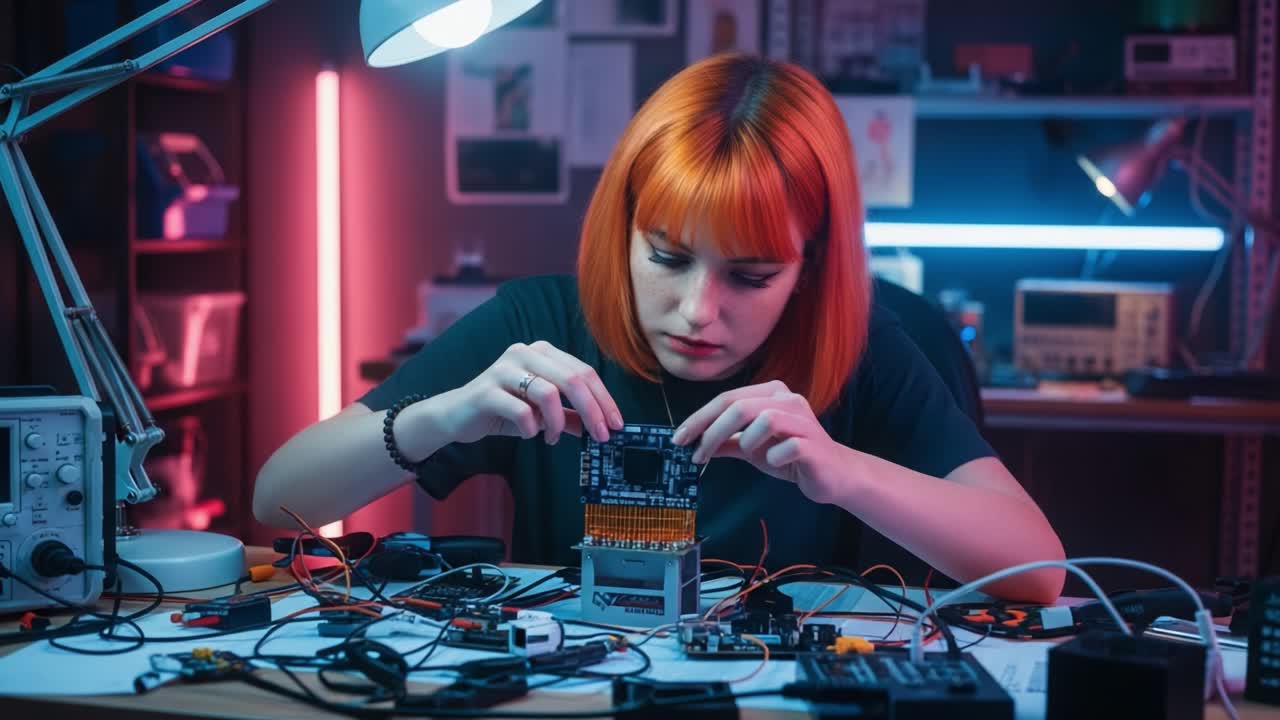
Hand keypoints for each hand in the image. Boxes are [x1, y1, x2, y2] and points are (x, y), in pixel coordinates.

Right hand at [432, 341, 623, 444]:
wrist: (456, 416)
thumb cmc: (502, 410)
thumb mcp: (542, 413)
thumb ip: (570, 416)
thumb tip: (601, 428)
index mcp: (542, 352)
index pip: (584, 371)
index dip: (604, 399)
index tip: (616, 425)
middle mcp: (524, 352)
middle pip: (572, 378)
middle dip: (592, 411)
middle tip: (600, 436)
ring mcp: (503, 369)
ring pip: (549, 392)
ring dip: (558, 422)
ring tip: (553, 437)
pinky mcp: (486, 390)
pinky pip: (521, 410)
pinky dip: (532, 428)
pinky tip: (531, 434)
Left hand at [672, 380, 848, 503]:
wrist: (832, 476)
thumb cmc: (791, 457)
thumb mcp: (751, 449)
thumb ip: (726, 443)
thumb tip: (694, 444)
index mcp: (770, 394)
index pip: (726, 399)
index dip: (699, 419)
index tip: (679, 439)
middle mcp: (787, 399)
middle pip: (738, 406)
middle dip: (711, 431)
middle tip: (697, 454)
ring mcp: (802, 419)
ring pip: (762, 419)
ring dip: (747, 441)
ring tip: (750, 454)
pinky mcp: (813, 442)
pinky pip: (785, 446)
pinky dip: (773, 457)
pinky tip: (775, 462)